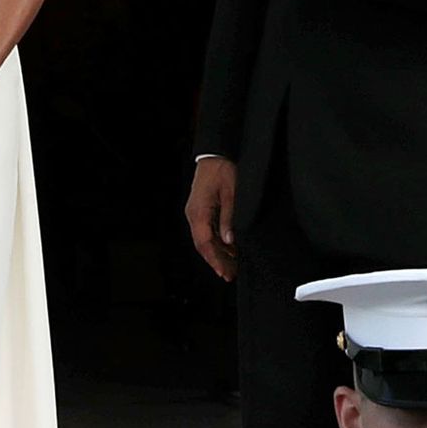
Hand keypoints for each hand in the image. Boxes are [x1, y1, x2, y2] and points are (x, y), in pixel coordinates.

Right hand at [185, 157, 237, 280]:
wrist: (216, 152)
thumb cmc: (223, 169)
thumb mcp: (232, 194)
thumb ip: (229, 218)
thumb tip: (229, 240)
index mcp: (199, 212)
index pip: (205, 243)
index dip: (215, 260)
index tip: (224, 272)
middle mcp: (194, 214)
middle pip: (203, 245)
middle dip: (216, 261)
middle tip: (230, 275)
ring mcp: (196, 212)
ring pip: (205, 239)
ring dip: (218, 253)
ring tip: (232, 266)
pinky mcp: (201, 209)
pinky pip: (207, 231)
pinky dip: (218, 242)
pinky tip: (230, 249)